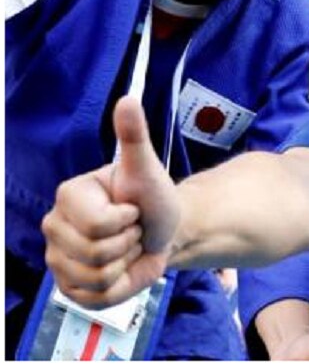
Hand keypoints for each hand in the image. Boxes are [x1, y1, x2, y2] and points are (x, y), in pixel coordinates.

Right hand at [42, 96, 179, 307]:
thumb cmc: (153, 198)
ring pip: (97, 277)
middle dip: (128, 242)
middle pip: (97, 253)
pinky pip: (97, 298)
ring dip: (125, 263)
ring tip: (127, 247)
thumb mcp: (147, 167)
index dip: (127, 219)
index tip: (131, 208)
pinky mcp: (69, 288)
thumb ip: (134, 136)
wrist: (163, 231)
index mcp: (68, 196)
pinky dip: (121, 286)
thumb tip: (127, 100)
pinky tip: (122, 268)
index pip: (99, 225)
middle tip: (131, 229)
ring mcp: (58, 260)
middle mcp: (54, 227)